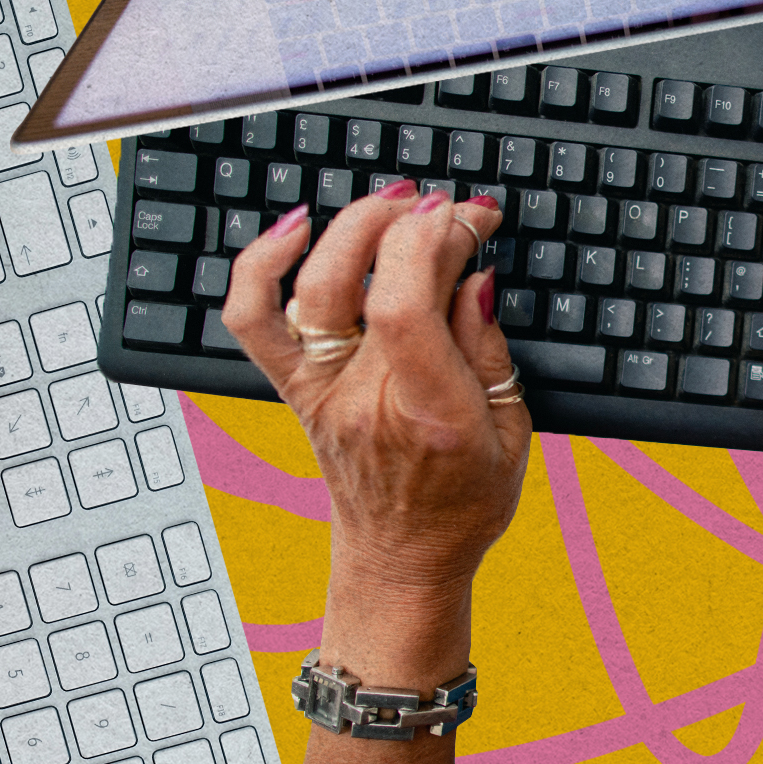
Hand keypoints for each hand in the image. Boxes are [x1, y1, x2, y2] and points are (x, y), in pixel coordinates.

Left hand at [223, 184, 526, 684]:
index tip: (474, 218)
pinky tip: (298, 228)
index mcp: (425, 411)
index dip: (437, 240)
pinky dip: (263, 262)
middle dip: (408, 222)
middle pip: (359, 282)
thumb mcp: (510, 430)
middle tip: (446, 206)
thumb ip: (488, 347)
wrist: (400, 560)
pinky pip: (252, 319)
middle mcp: (361, 397)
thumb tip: (473, 273)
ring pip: (305, 290)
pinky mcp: (296, 384)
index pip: (404, 304)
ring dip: (348, 228)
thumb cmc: (462, 504)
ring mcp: (319, 389)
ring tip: (391, 204)